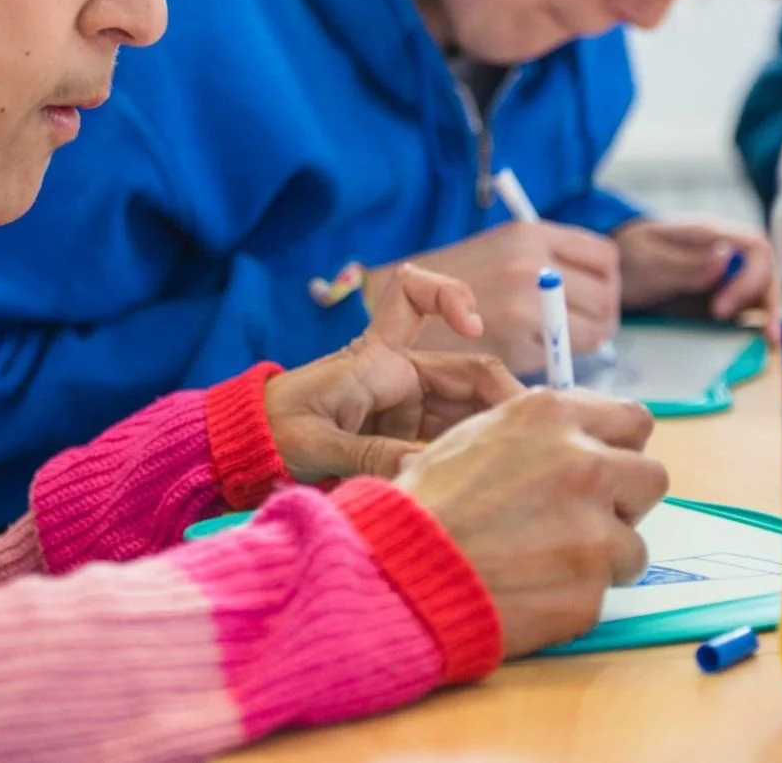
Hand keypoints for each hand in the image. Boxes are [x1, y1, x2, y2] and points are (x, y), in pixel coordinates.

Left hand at [264, 264, 526, 483]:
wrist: (249, 454)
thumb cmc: (274, 431)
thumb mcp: (316, 441)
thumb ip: (369, 455)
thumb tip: (426, 467)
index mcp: (377, 358)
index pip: (413, 296)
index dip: (447, 296)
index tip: (471, 324)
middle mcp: (403, 378)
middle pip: (472, 375)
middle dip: (505, 400)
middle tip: (532, 435)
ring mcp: (411, 412)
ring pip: (473, 415)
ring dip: (494, 437)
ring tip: (515, 467)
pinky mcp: (411, 443)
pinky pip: (455, 446)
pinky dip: (473, 461)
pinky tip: (488, 484)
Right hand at [362, 221, 620, 372]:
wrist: (393, 310)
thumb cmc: (448, 286)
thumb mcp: (497, 251)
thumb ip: (542, 264)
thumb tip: (597, 293)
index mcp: (529, 234)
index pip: (604, 256)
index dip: (606, 282)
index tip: (595, 297)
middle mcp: (533, 264)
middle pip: (606, 295)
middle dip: (600, 317)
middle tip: (581, 331)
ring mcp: (527, 305)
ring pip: (594, 330)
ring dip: (583, 342)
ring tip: (555, 346)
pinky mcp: (517, 343)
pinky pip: (564, 356)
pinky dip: (558, 362)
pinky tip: (532, 358)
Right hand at [397, 389, 669, 655]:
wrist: (397, 572)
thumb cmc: (424, 503)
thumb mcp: (474, 435)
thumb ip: (538, 431)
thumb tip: (582, 438)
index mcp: (550, 417)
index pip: (632, 420)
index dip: (619, 446)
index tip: (606, 465)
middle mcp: (582, 464)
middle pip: (652, 478)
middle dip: (625, 499)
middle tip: (585, 517)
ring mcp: (593, 531)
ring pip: (633, 545)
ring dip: (600, 555)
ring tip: (546, 562)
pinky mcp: (590, 590)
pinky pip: (602, 592)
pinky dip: (573, 595)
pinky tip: (531, 590)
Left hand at [613, 218, 778, 339]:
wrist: (607, 268)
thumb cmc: (624, 257)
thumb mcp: (646, 261)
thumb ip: (685, 263)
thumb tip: (727, 257)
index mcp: (709, 235)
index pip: (756, 248)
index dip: (750, 280)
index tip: (720, 310)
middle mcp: (723, 253)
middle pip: (766, 271)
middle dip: (770, 303)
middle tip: (764, 337)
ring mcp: (722, 274)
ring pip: (760, 290)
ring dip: (769, 315)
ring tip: (770, 344)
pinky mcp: (716, 294)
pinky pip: (745, 306)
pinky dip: (755, 322)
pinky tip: (762, 341)